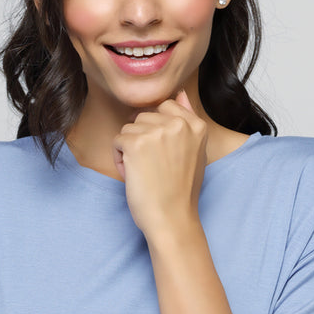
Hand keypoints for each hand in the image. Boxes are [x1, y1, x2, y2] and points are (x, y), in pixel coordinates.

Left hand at [112, 89, 207, 238]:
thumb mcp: (195, 152)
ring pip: (128, 128)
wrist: (172, 219)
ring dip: (129, 150)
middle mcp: (178, 124)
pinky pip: (117, 140)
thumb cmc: (180, 191)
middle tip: (153, 167)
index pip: (166, 106)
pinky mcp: (136, 143)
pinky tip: (134, 175)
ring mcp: (157, 132)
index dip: (157, 130)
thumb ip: (188, 121)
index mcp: (196, 125)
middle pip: (144, 117)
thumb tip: (181, 94)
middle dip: (142, 140)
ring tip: (144, 172)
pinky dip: (119, 159)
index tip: (163, 154)